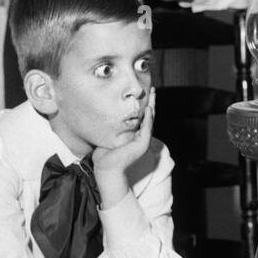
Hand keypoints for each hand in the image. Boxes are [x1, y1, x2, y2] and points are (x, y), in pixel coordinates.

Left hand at [91, 88, 155, 206]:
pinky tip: (149, 107)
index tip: (143, 94)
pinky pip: (147, 127)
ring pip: (150, 119)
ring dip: (153, 106)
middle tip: (153, 89)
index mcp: (134, 135)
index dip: (143, 105)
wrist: (106, 168)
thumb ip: (112, 126)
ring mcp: (143, 141)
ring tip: (153, 94)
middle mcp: (140, 137)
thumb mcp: (109, 136)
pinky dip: (148, 117)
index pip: (142, 117)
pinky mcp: (142, 144)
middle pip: (149, 116)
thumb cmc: (104, 155)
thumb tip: (105, 113)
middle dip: (151, 102)